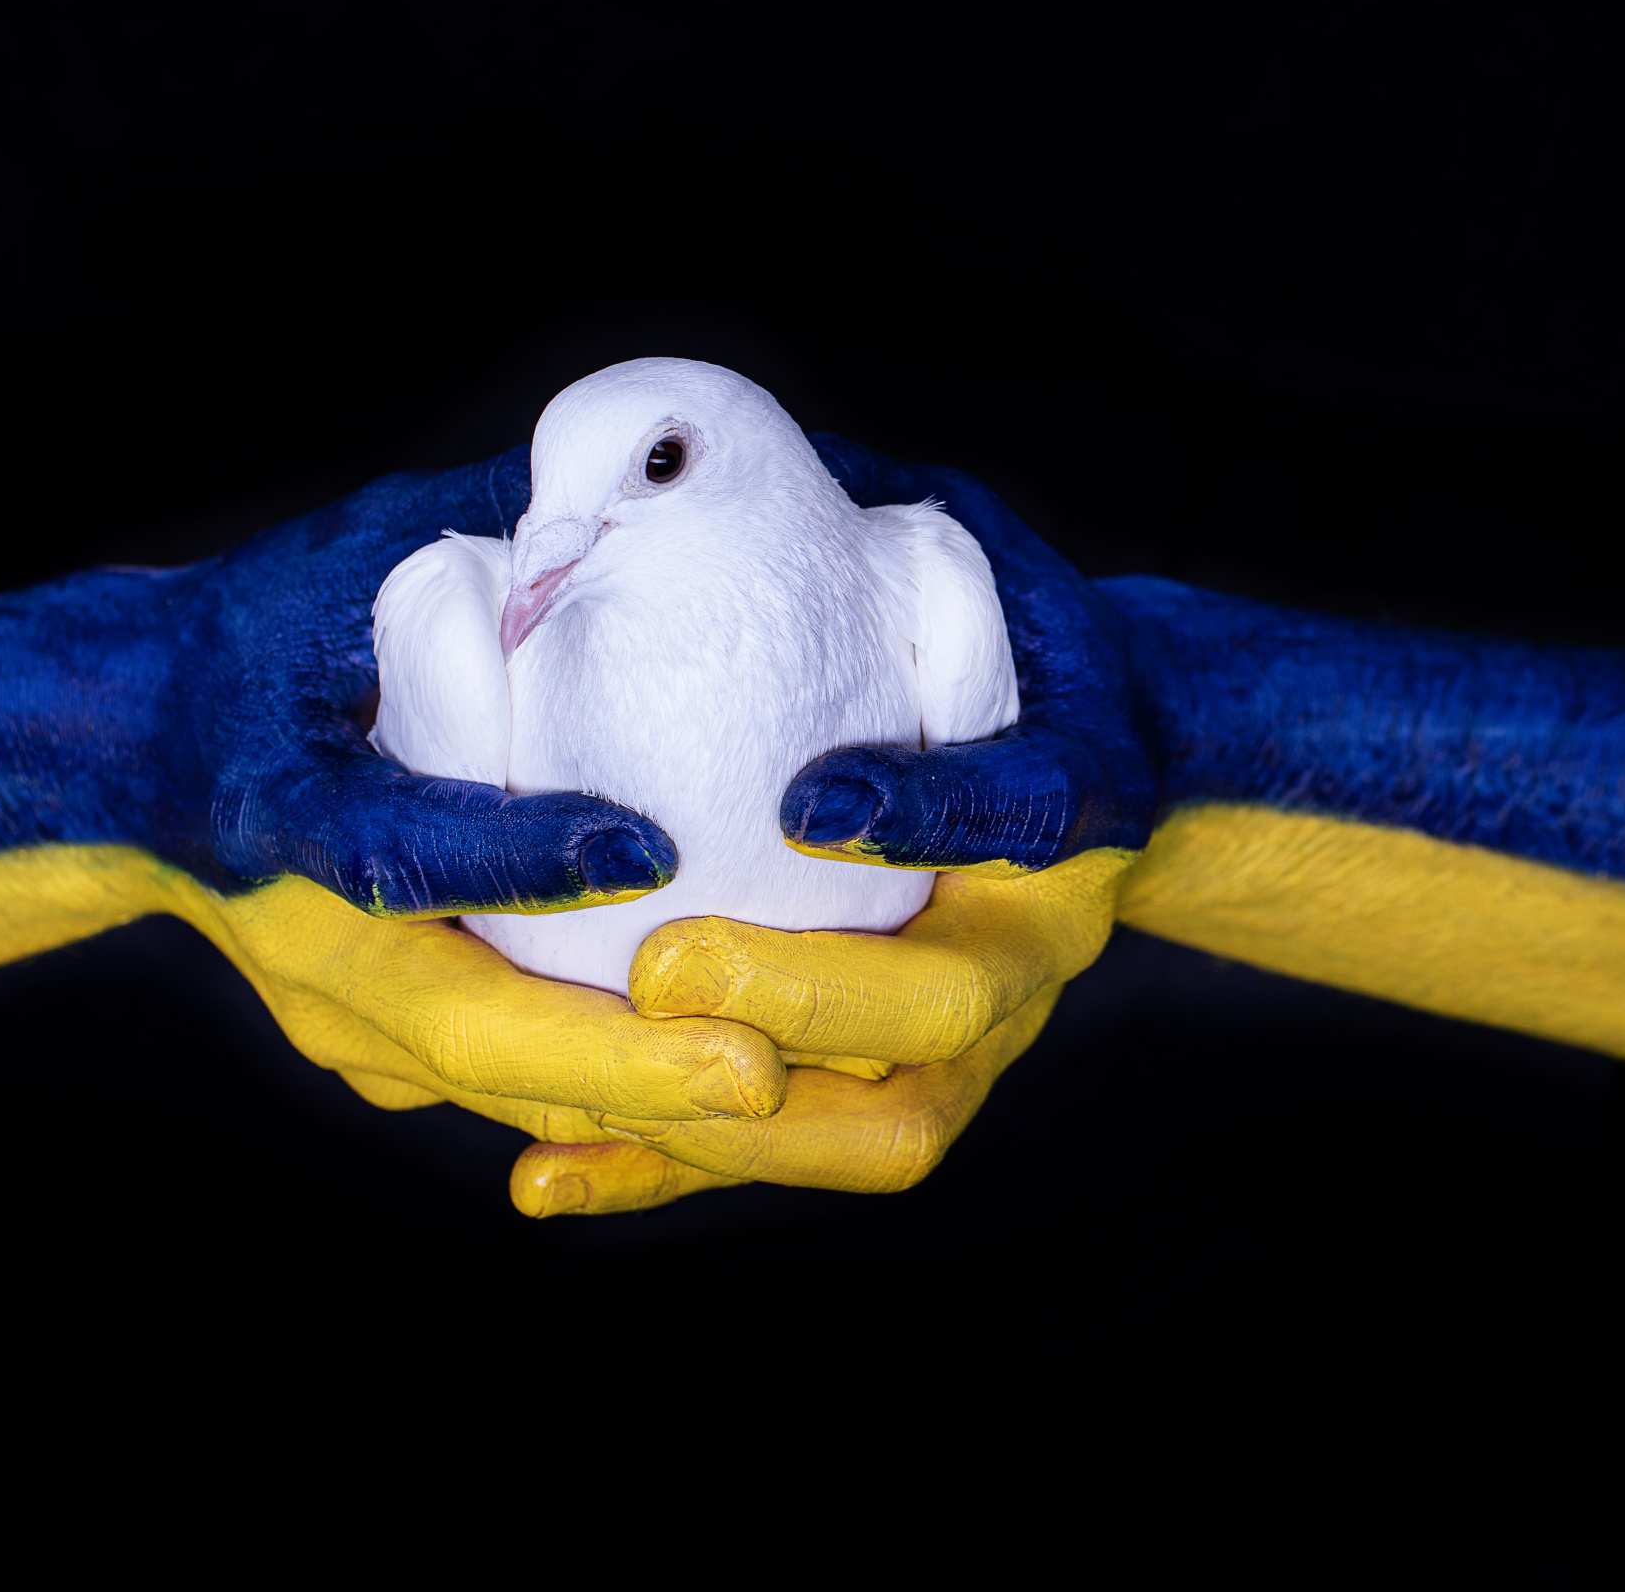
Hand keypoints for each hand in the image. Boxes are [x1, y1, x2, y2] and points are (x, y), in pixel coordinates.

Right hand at [149, 450, 791, 1126]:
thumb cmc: (253, 641)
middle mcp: (306, 941)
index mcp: (278, 808)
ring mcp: (338, 1019)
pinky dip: (617, 1099)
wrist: (128, 760)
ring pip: (499, 1090)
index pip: (393, 854)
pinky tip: (730, 1094)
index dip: (517, 857)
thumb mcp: (340, 565)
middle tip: (758, 1071)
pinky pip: (512, 1092)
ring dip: (637, 1108)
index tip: (650, 847)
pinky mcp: (378, 1052)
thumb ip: (472, 542)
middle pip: (465, 1032)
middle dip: (620, 1063)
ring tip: (782, 1096)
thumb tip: (642, 471)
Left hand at [510, 441, 1158, 1212]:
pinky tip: (541, 1177)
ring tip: (571, 1113)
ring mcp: (978, 1032)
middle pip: (951, 1007)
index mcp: (1081, 793)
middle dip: (805, 992)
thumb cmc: (1006, 638)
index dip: (941, 811)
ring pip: (883, 1120)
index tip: (811, 803)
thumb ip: (877, 532)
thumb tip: (689, 448)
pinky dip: (675, 1174)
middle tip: (667, 961)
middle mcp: (1040, 936)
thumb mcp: (969, 555)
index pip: (1038, 804)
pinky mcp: (902, 1085)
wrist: (1083, 748)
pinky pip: (798, 1154)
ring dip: (729, 1129)